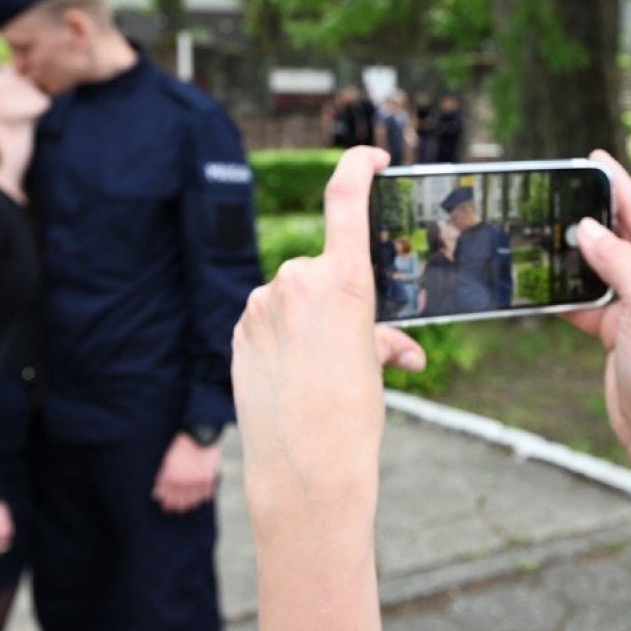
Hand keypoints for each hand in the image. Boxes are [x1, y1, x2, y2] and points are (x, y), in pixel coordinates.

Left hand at [153, 434, 220, 512]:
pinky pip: (207, 494)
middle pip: (179, 500)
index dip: (166, 502)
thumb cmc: (180, 447)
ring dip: (190, 504)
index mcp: (171, 477)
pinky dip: (204, 497)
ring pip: (193, 500)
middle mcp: (183, 482)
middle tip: (176, 508)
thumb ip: (162, 479)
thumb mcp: (167, 461)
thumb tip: (156, 495)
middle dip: (176, 505)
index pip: (166, 496)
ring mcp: (197, 481)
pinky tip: (201, 499)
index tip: (165, 505)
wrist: (199, 436)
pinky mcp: (209, 479)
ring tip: (188, 506)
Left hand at [232, 147, 426, 551]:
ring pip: (295, 299)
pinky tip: (293, 377)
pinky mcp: (238, 331)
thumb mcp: (376, 368)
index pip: (346, 196)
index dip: (359, 165)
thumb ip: (378, 337)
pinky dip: (284, 339)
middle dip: (344, 300)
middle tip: (360, 348)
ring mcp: (260, 307)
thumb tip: (393, 347)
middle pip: (325, 270)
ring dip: (313, 324)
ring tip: (324, 375)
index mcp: (344, 282)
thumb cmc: (353, 421)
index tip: (372, 157)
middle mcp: (297, 282)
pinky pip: (269, 320)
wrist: (305, 472)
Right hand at [566, 150, 630, 477]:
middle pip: (622, 235)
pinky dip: (567, 294)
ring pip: (601, 266)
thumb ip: (617, 259)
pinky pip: (588, 300)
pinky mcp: (619, 328)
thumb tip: (588, 229)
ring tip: (548, 231)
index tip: (594, 159)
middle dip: (593, 216)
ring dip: (576, 254)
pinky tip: (544, 284)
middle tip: (563, 190)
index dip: (616, 185)